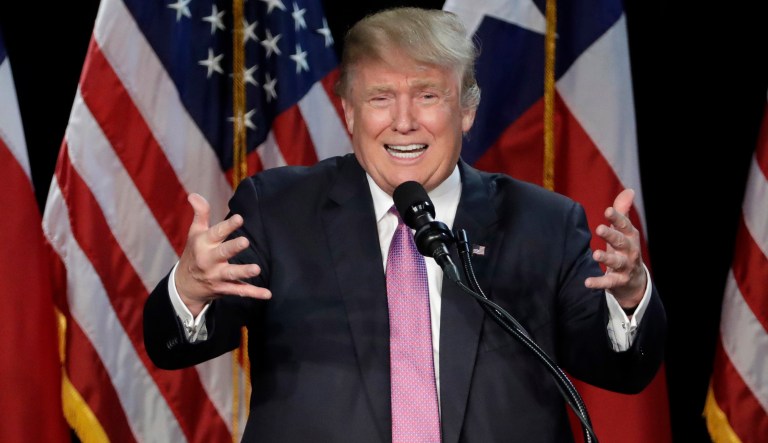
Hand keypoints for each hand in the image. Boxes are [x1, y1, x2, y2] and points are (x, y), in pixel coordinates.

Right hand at [175, 193, 270, 315]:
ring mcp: (217, 276)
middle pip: (222, 253)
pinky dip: (254, 293)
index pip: (216, 233)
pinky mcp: (224, 289)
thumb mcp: (195, 233)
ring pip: (231, 274)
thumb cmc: (194, 253)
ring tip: (257, 269)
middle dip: (233, 248)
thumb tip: (194, 194)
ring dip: (244, 272)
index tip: (240, 218)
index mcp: (203, 244)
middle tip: (245, 241)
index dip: (228, 226)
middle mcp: (209, 260)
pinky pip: (240, 291)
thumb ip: (200, 213)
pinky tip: (267, 293)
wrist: (184, 286)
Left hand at [584, 189, 645, 308]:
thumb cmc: (624, 249)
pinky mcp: (619, 281)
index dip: (617, 217)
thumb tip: (629, 190)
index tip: (607, 210)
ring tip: (595, 255)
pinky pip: (608, 282)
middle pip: (621, 242)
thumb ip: (623, 212)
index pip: (624, 225)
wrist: (634, 280)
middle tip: (599, 229)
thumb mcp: (624, 231)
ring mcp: (625, 266)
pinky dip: (598, 282)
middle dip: (611, 235)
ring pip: (616, 262)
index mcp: (630, 236)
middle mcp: (630, 250)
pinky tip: (587, 282)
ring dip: (606, 258)